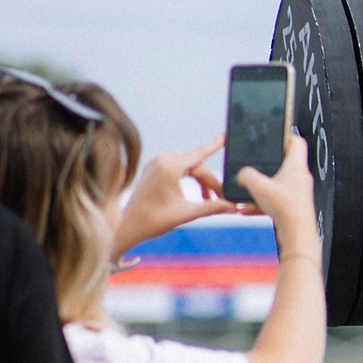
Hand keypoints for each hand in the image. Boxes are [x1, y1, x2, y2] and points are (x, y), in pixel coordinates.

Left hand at [114, 137, 242, 255]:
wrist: (128, 225)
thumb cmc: (154, 220)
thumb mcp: (188, 213)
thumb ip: (213, 207)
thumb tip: (234, 207)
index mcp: (169, 167)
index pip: (199, 154)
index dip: (214, 146)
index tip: (225, 137)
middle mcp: (162, 160)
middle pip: (196, 165)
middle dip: (210, 182)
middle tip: (221, 200)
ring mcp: (156, 163)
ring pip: (188, 167)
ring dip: (200, 181)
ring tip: (208, 200)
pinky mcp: (153, 169)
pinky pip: (177, 168)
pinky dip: (189, 179)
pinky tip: (195, 194)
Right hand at [236, 133, 322, 256]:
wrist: (297, 236)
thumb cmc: (286, 209)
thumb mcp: (257, 185)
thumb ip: (245, 174)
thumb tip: (242, 175)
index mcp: (296, 166)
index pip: (297, 141)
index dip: (285, 134)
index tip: (273, 134)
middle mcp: (300, 178)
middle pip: (284, 162)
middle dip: (267, 162)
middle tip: (255, 161)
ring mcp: (297, 193)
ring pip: (277, 183)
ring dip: (262, 186)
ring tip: (247, 189)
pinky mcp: (293, 208)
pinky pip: (275, 201)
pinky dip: (261, 203)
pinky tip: (245, 210)